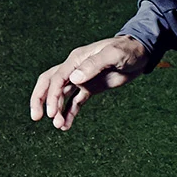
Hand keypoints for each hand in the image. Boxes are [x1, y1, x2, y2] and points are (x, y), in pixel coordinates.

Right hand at [29, 35, 151, 130]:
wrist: (140, 54)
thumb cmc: (127, 50)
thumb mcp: (113, 55)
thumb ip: (94, 65)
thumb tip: (74, 78)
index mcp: (76, 59)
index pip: (57, 78)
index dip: (51, 96)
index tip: (51, 113)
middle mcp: (75, 69)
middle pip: (50, 84)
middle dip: (41, 100)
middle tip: (36, 117)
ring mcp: (81, 79)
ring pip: (61, 96)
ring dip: (57, 110)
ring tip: (59, 126)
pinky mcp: (89, 88)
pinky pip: (75, 102)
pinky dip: (69, 114)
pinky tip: (66, 126)